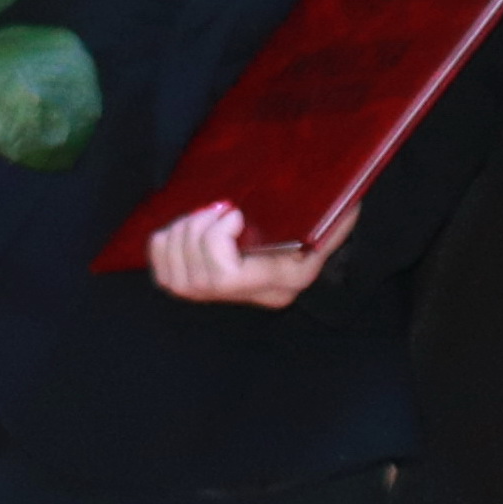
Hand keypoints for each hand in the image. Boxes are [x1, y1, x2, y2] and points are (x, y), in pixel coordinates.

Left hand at [142, 199, 356, 308]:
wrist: (308, 229)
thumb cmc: (320, 216)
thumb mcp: (332, 214)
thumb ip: (332, 217)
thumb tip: (337, 207)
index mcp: (286, 279)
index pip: (227, 277)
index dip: (215, 242)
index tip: (233, 213)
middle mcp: (255, 295)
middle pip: (198, 279)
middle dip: (195, 235)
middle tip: (214, 208)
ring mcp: (228, 296)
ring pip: (178, 281)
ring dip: (180, 239)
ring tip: (201, 215)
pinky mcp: (203, 288)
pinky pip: (166, 276)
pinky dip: (165, 247)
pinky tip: (185, 227)